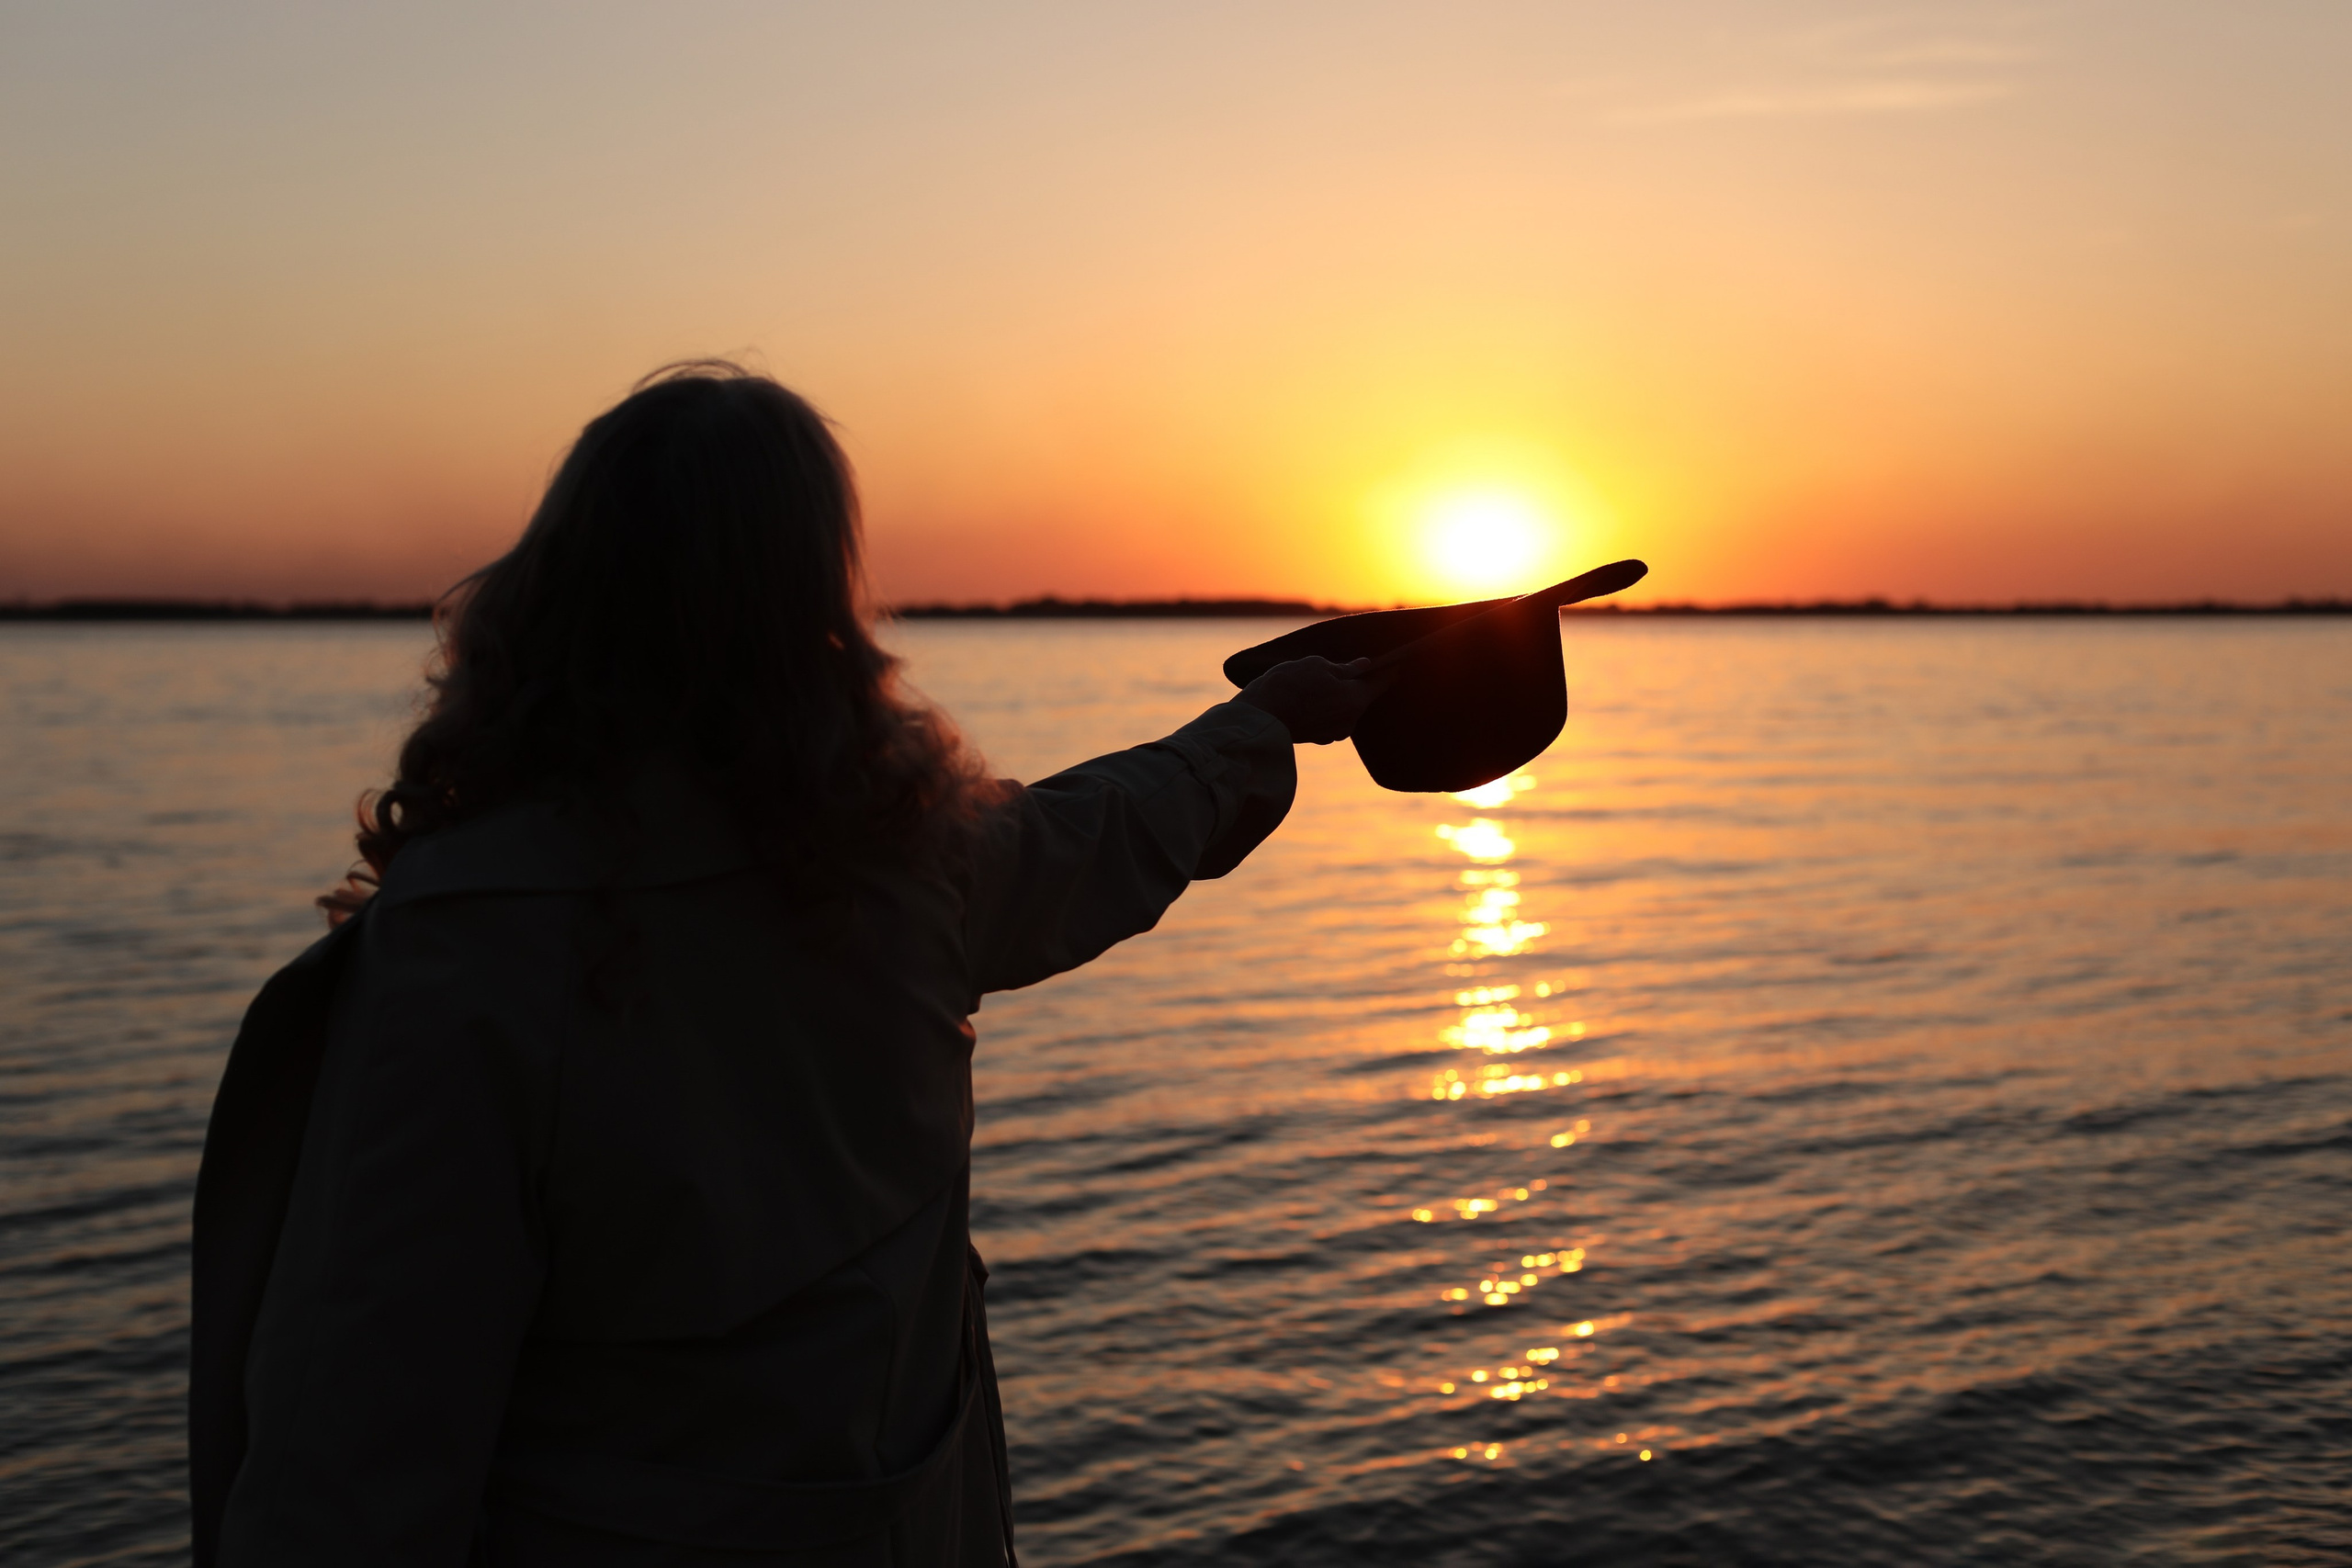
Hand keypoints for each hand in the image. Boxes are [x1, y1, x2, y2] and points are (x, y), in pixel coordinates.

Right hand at [1235, 656, 1380, 744]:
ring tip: (1324, 678)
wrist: (1259, 716)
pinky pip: (1329, 717)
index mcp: (1356, 700)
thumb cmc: (1289, 685)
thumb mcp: (1318, 665)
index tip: (1395, 660)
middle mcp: (1350, 721)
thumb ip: (1345, 667)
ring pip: (1344, 708)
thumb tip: (1363, 666)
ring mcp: (1333, 733)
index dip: (1389, 669)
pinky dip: (1326, 707)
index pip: (1382, 682)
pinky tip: (1312, 695)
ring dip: (1340, 695)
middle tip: (1353, 665)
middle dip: (1359, 683)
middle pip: (1362, 697)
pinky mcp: (1317, 737)